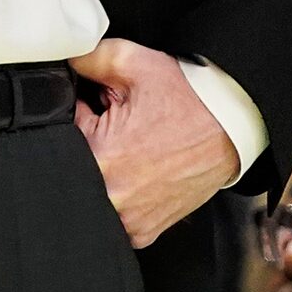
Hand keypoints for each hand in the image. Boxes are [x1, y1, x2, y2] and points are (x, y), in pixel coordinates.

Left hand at [69, 38, 238, 247]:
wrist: (233, 128)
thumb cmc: (188, 100)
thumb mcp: (131, 61)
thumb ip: (85, 59)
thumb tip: (60, 63)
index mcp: (101, 158)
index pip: (58, 132)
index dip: (78, 115)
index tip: (98, 109)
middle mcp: (111, 197)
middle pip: (73, 166)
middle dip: (90, 142)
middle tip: (120, 127)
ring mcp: (128, 221)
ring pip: (91, 190)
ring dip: (104, 170)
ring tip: (133, 150)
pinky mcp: (143, 232)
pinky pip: (114, 212)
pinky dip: (120, 191)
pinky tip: (140, 172)